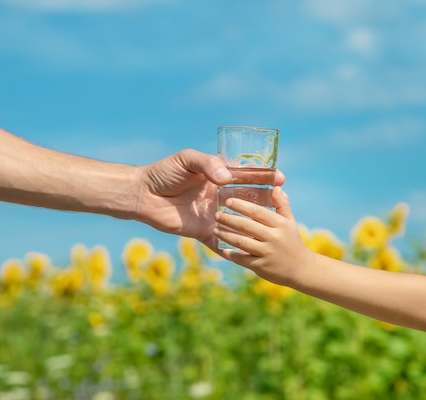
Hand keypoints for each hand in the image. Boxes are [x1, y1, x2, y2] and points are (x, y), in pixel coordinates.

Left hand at [135, 149, 284, 254]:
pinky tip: (252, 253)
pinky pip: (222, 242)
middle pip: (248, 200)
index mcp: (218, 177)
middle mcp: (220, 196)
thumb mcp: (187, 160)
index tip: (280, 178)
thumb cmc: (164, 173)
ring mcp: (213, 215)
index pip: (247, 177)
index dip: (264, 177)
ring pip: (239, 222)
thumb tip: (226, 179)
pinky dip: (234, 248)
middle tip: (282, 204)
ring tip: (273, 229)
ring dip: (254, 226)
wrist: (143, 195)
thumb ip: (208, 165)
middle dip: (266, 203)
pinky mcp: (204, 232)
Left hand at [214, 186, 314, 285]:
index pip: (257, 211)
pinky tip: (222, 249)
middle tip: (217, 214)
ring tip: (215, 230)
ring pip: (241, 242)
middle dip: (228, 219)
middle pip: (246, 225)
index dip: (241, 205)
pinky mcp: (261, 267)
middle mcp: (273, 237)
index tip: (228, 201)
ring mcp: (267, 253)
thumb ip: (282, 205)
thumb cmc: (293, 242)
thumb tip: (276, 187)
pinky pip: (241, 259)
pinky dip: (231, 254)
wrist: (302, 270)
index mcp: (280, 224)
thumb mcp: (290, 222)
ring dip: (225, 235)